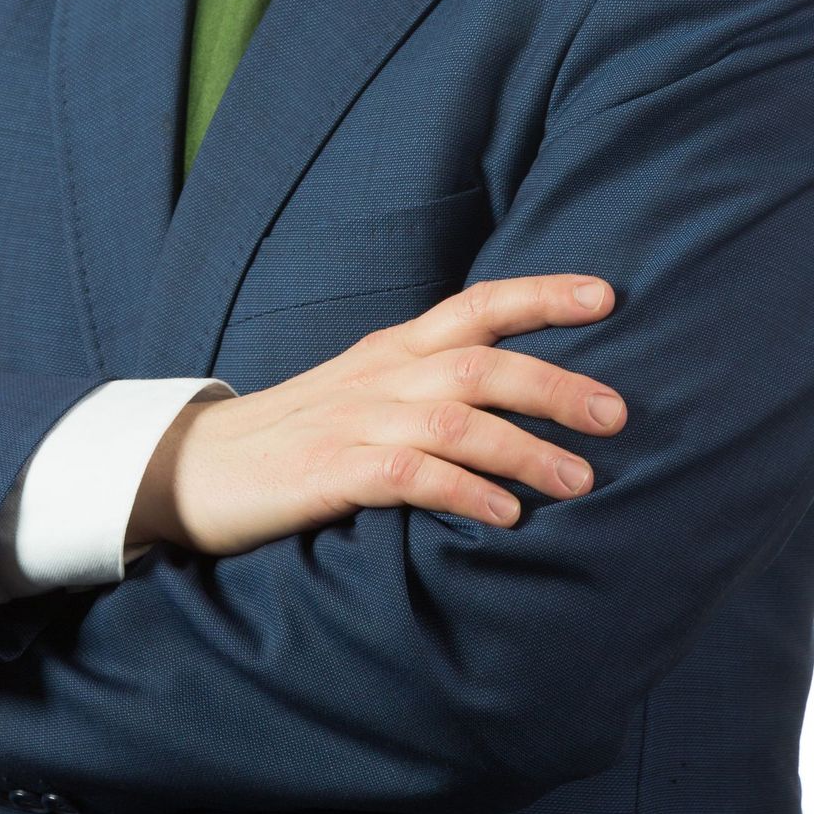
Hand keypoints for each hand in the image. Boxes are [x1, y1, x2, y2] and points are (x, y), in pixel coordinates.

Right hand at [129, 274, 624, 558]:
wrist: (196, 470)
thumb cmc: (296, 437)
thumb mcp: (365, 393)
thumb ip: (429, 385)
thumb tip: (517, 398)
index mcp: (393, 350)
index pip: (477, 304)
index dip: (543, 295)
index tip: (607, 296)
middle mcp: (381, 375)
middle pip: (481, 363)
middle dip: (556, 385)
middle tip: (617, 415)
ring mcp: (354, 422)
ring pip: (457, 420)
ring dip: (525, 450)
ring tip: (578, 482)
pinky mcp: (330, 473)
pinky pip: (410, 475)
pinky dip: (464, 493)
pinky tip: (504, 518)